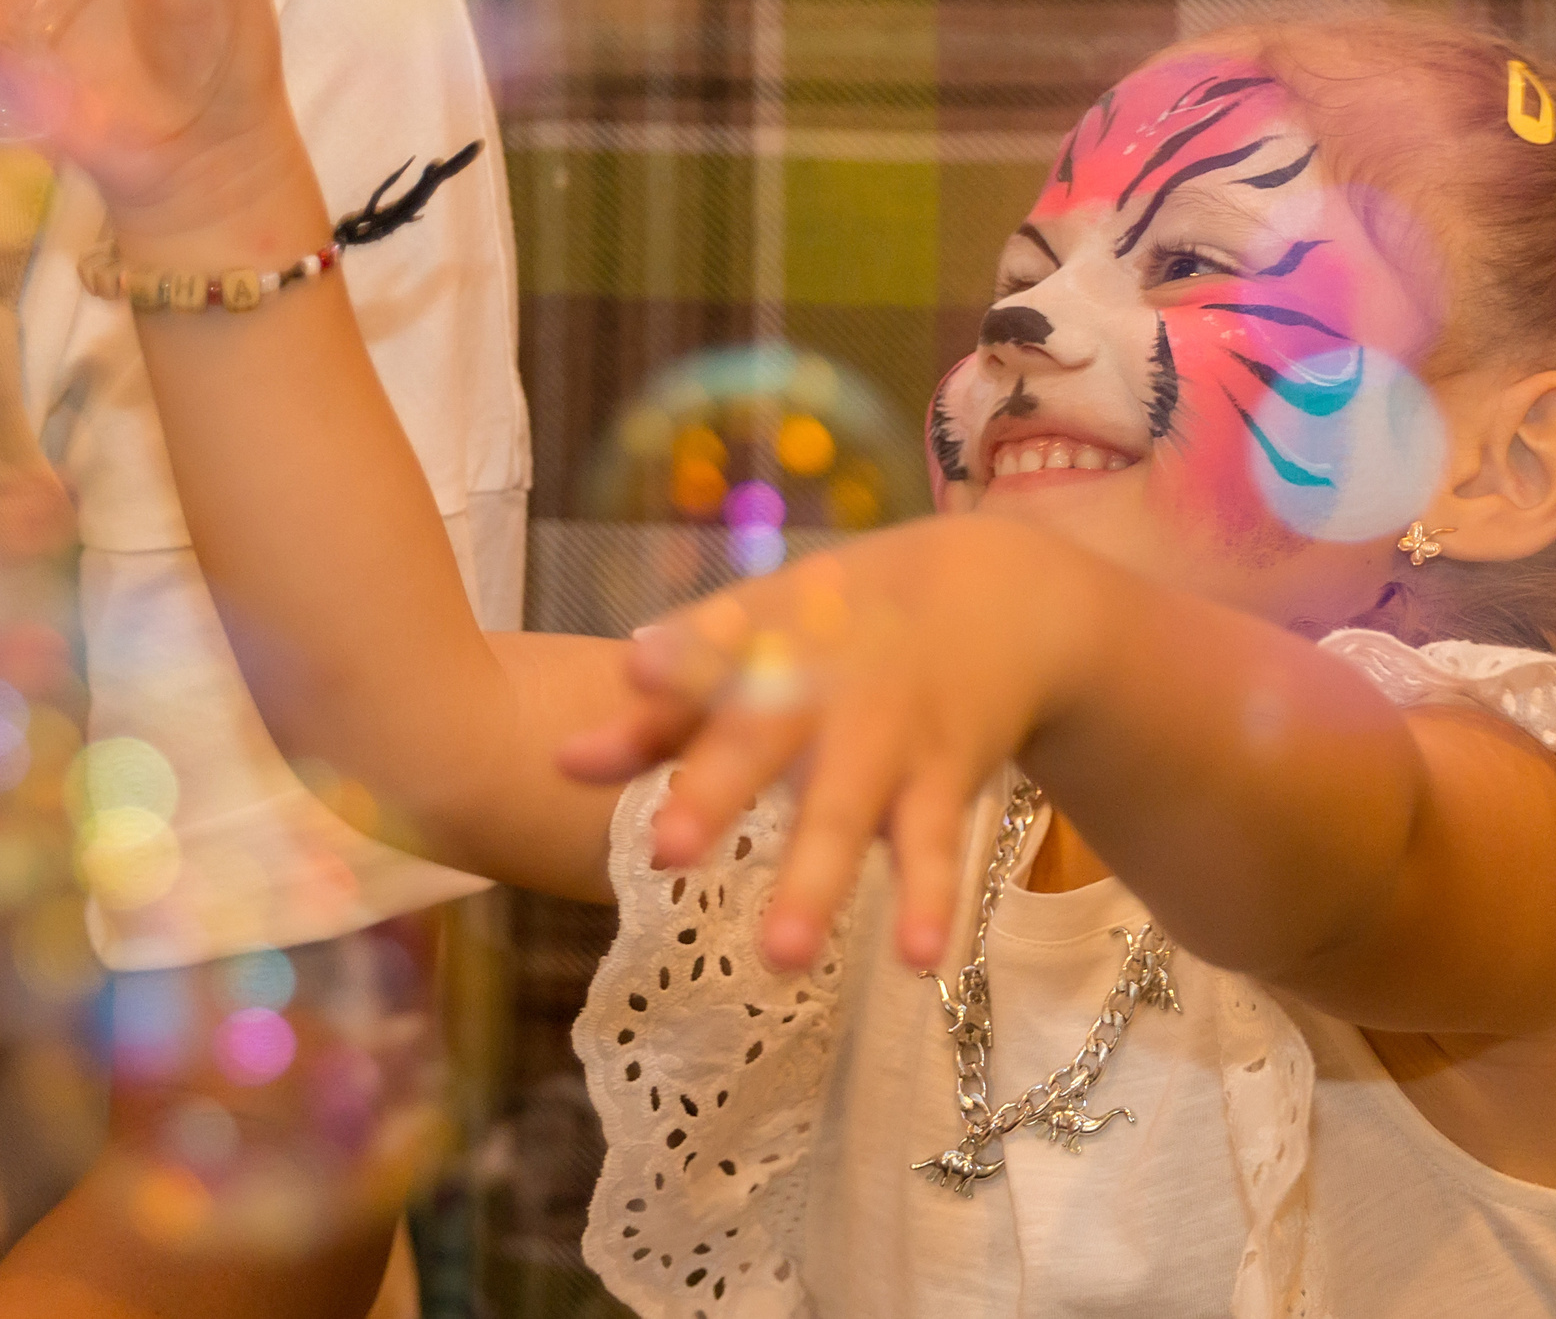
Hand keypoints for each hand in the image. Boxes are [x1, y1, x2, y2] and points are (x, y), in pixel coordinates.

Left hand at [559, 516, 1105, 972]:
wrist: (995, 595)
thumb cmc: (843, 628)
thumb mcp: (763, 642)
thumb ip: (666, 710)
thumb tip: (560, 762)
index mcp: (767, 644)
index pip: (714, 650)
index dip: (678, 660)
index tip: (636, 669)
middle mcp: (822, 687)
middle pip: (764, 738)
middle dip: (717, 792)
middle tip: (666, 851)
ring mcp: (887, 735)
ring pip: (846, 812)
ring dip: (816, 882)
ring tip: (782, 957)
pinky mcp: (945, 779)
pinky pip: (935, 848)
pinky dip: (931, 902)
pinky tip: (921, 960)